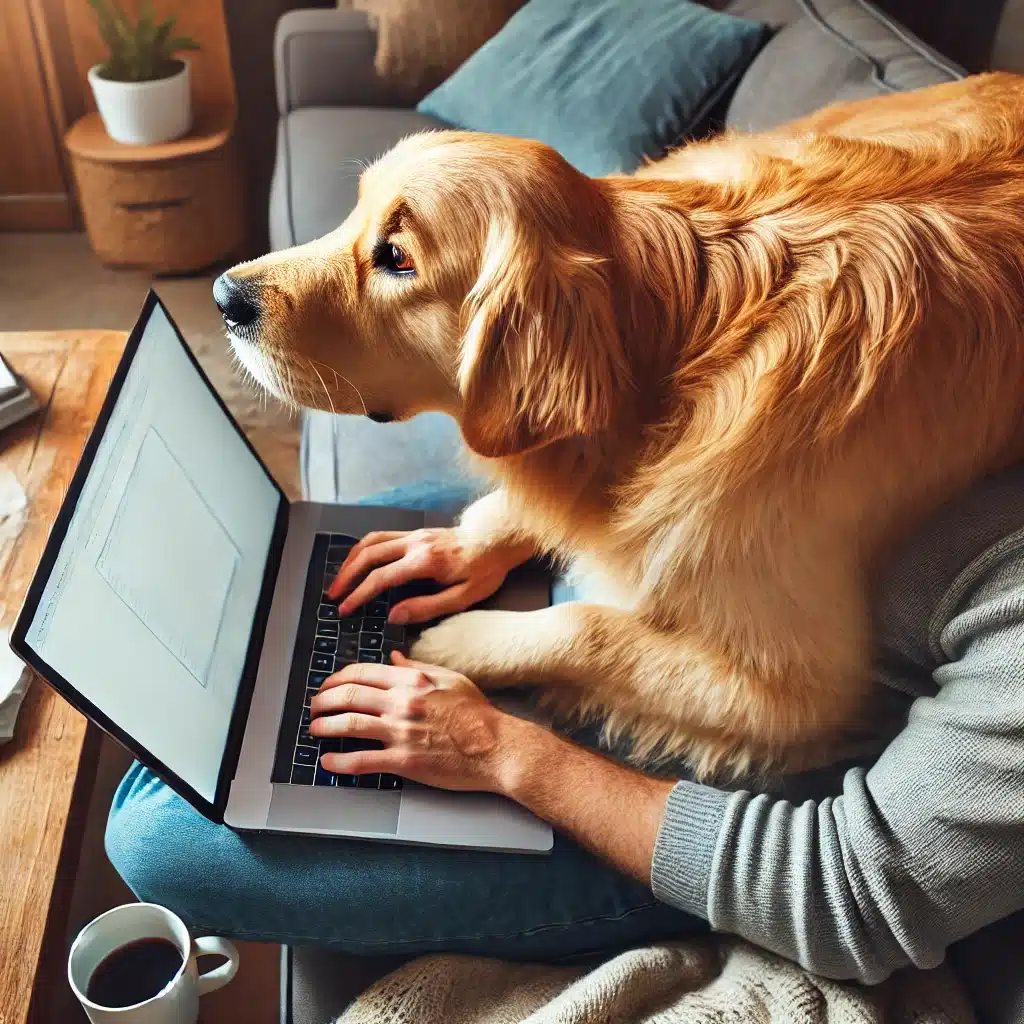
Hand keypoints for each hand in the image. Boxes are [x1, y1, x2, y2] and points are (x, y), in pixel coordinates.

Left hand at [309, 653, 523, 791]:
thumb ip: (417, 667)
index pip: (362, 672)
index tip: (328, 685)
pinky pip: (361, 760)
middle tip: (315, 707)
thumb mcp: (450, 679)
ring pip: (347, 724)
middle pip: (347, 695)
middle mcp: (401, 703)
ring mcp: (400, 732)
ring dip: (323, 726)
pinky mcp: (403, 761)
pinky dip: (338, 761)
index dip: (337, 678)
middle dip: (322, 700)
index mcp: (412, 681)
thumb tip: (395, 658)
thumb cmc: (478, 715)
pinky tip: (329, 761)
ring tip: (315, 729)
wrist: (497, 747)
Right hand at [326, 529, 533, 624]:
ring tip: (340, 579)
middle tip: (333, 595)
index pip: (381, 578)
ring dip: (351, 560)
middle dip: (346, 576)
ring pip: (371, 541)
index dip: (359, 594)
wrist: (497, 538)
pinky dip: (364, 549)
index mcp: (425, 562)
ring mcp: (414, 535)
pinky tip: (358, 562)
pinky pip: (382, 537)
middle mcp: (415, 543)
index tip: (345, 608)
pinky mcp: (416, 533)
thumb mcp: (463, 597)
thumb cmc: (485, 569)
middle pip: (368, 555)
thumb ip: (427, 607)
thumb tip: (394, 616)